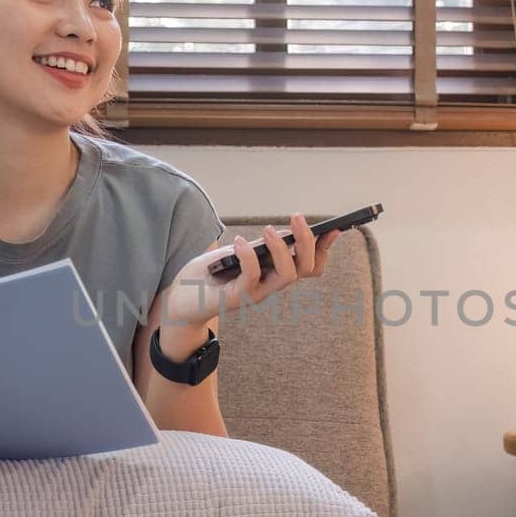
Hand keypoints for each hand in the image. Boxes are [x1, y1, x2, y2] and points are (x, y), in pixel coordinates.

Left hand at [159, 213, 343, 330]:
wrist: (181, 297)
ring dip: (282, 249)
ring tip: (268, 230)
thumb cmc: (211, 272)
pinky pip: (251, 278)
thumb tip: (283, 233)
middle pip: (306, 269)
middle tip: (297, 218)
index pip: (311, 265)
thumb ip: (260, 246)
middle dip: (308, 242)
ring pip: (286, 276)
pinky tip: (239, 241)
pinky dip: (248, 256)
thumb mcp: (238, 251)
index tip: (334, 229)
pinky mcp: (236, 298)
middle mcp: (271, 285)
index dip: (325, 248)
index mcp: (275, 273)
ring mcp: (256, 293)